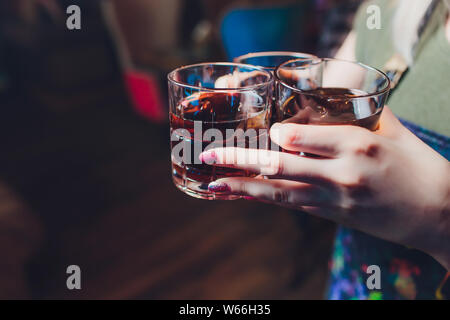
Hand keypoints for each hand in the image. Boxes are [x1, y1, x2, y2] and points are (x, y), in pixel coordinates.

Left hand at [200, 107, 449, 269]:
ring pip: (279, 193)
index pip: (300, 138)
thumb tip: (336, 84)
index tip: (266, 130)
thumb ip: (358, 108)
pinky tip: (245, 195)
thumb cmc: (418, 166)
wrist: (439, 214)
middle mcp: (341, 175)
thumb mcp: (392, 129)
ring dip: (244, 187)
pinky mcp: (334, 217)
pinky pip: (293, 205)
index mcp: (357, 145)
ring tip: (215, 183)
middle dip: (240, 160)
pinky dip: (267, 199)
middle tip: (210, 155)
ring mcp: (335, 200)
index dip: (276, 134)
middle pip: (280, 166)